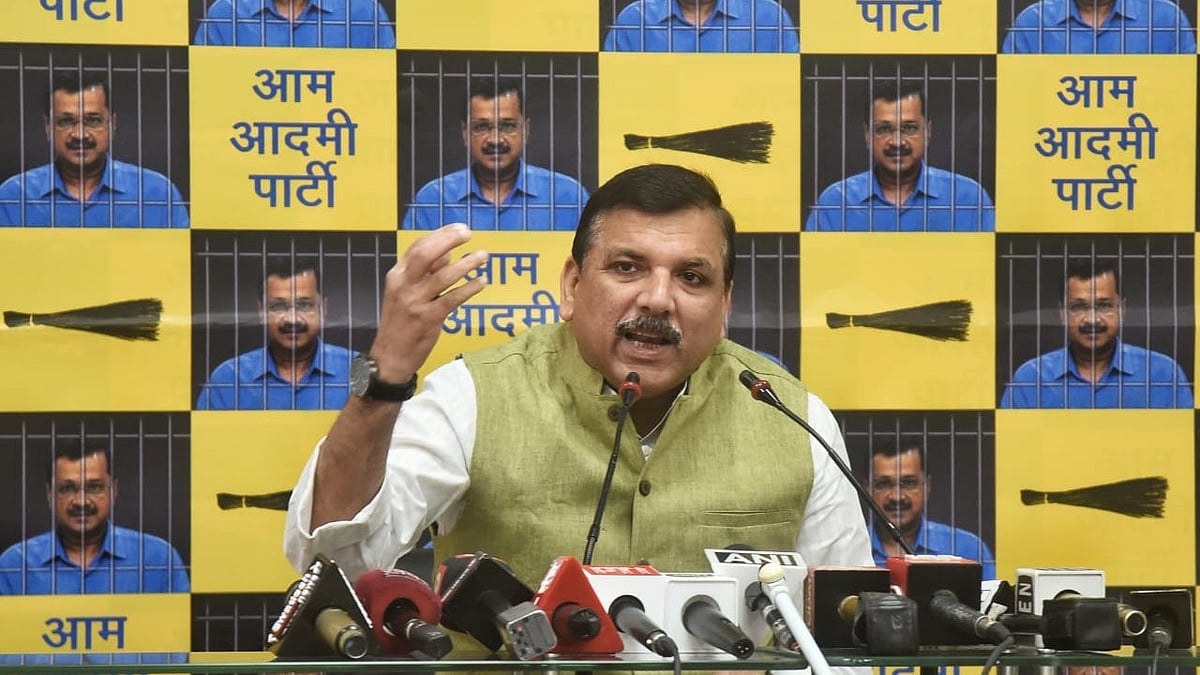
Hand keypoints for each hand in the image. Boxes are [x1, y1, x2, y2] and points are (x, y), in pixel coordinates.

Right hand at [370, 223, 486, 381]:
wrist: (390, 356)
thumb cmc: (401, 322)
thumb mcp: (406, 292)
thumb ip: (425, 273)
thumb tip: (447, 252)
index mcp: (397, 275)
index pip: (417, 247)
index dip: (440, 235)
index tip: (459, 228)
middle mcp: (404, 285)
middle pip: (425, 254)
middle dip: (448, 240)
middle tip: (468, 233)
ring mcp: (415, 302)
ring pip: (442, 276)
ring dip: (465, 264)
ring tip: (482, 256)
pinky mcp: (428, 319)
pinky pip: (452, 299)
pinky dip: (469, 289)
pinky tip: (481, 282)